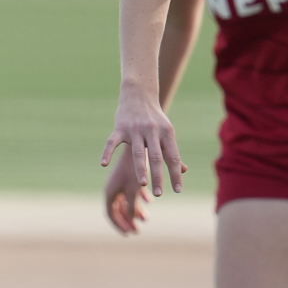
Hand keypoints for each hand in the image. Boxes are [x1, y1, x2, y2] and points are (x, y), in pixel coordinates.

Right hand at [100, 85, 184, 199]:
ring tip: (143, 185)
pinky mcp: (119, 127)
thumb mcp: (167, 132)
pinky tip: (104, 164)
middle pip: (156, 157)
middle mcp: (152, 131)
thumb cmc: (155, 119)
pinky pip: (112, 142)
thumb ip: (172, 151)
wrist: (139, 94)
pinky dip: (107, 152)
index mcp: (166, 133)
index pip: (173, 157)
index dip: (176, 174)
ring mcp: (135, 129)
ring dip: (141, 168)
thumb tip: (183, 170)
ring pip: (138, 152)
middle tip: (159, 193)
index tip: (178, 190)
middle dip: (158, 176)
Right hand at [102, 148, 150, 235]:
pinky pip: (131, 191)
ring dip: (135, 210)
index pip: (111, 214)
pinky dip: (139, 198)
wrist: (136, 145)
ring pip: (126, 200)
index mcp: (110, 191)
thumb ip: (134, 205)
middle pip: (118, 209)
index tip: (129, 233)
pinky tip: (150, 201)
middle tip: (137, 231)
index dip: (120, 225)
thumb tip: (135, 219)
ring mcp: (120, 181)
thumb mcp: (134, 189)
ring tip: (146, 218)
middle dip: (128, 220)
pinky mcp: (128, 175)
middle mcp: (112, 187)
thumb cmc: (135, 168)